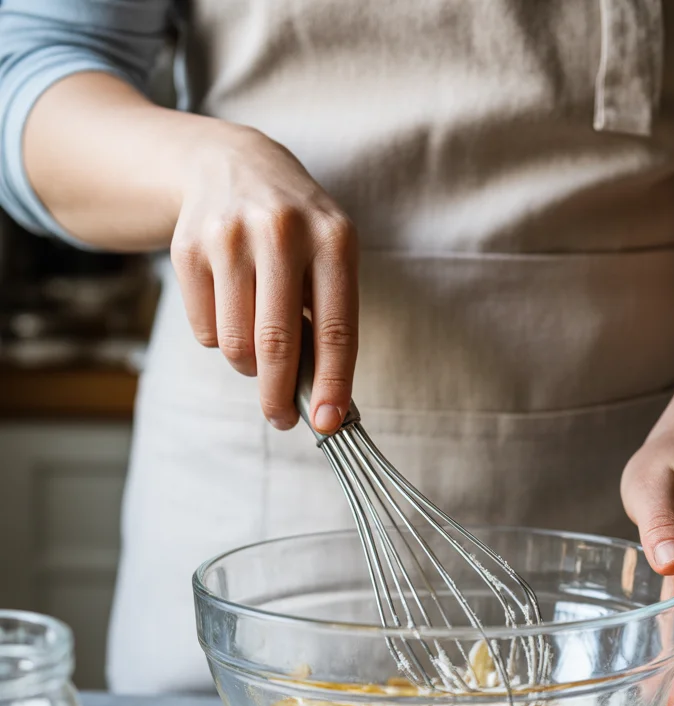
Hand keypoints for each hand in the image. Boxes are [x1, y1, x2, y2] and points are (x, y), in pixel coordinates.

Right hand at [170, 125, 357, 431]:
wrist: (230, 164)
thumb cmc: (295, 231)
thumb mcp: (329, 257)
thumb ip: (328, 321)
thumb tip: (325, 401)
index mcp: (332, 238)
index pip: (335, 328)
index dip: (332, 383)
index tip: (328, 423)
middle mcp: (280, 232)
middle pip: (276, 343)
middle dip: (280, 396)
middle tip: (283, 419)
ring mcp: (228, 237)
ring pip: (235, 345)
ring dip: (249, 366)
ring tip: (259, 346)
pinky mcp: (187, 249)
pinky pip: (205, 331)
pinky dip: (220, 338)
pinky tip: (231, 307)